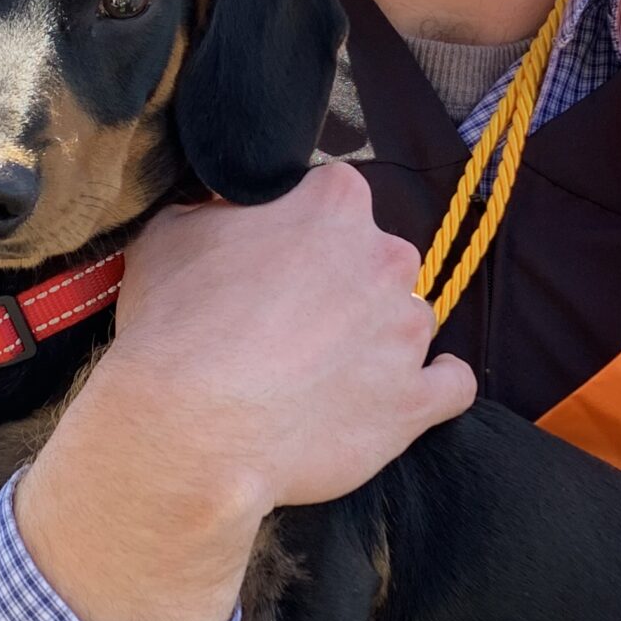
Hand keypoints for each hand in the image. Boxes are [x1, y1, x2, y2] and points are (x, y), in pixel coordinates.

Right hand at [16, 164, 474, 620]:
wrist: (191, 426)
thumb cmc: (174, 325)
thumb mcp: (170, 232)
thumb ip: (213, 209)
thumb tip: (223, 209)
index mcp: (334, 203)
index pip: (334, 195)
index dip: (302, 225)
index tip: (275, 256)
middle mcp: (385, 258)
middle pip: (377, 258)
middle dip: (343, 284)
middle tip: (292, 320)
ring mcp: (406, 331)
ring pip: (406, 320)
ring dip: (375, 337)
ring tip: (323, 371)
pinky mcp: (414, 401)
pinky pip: (450, 385)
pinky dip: (433, 385)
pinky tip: (405, 390)